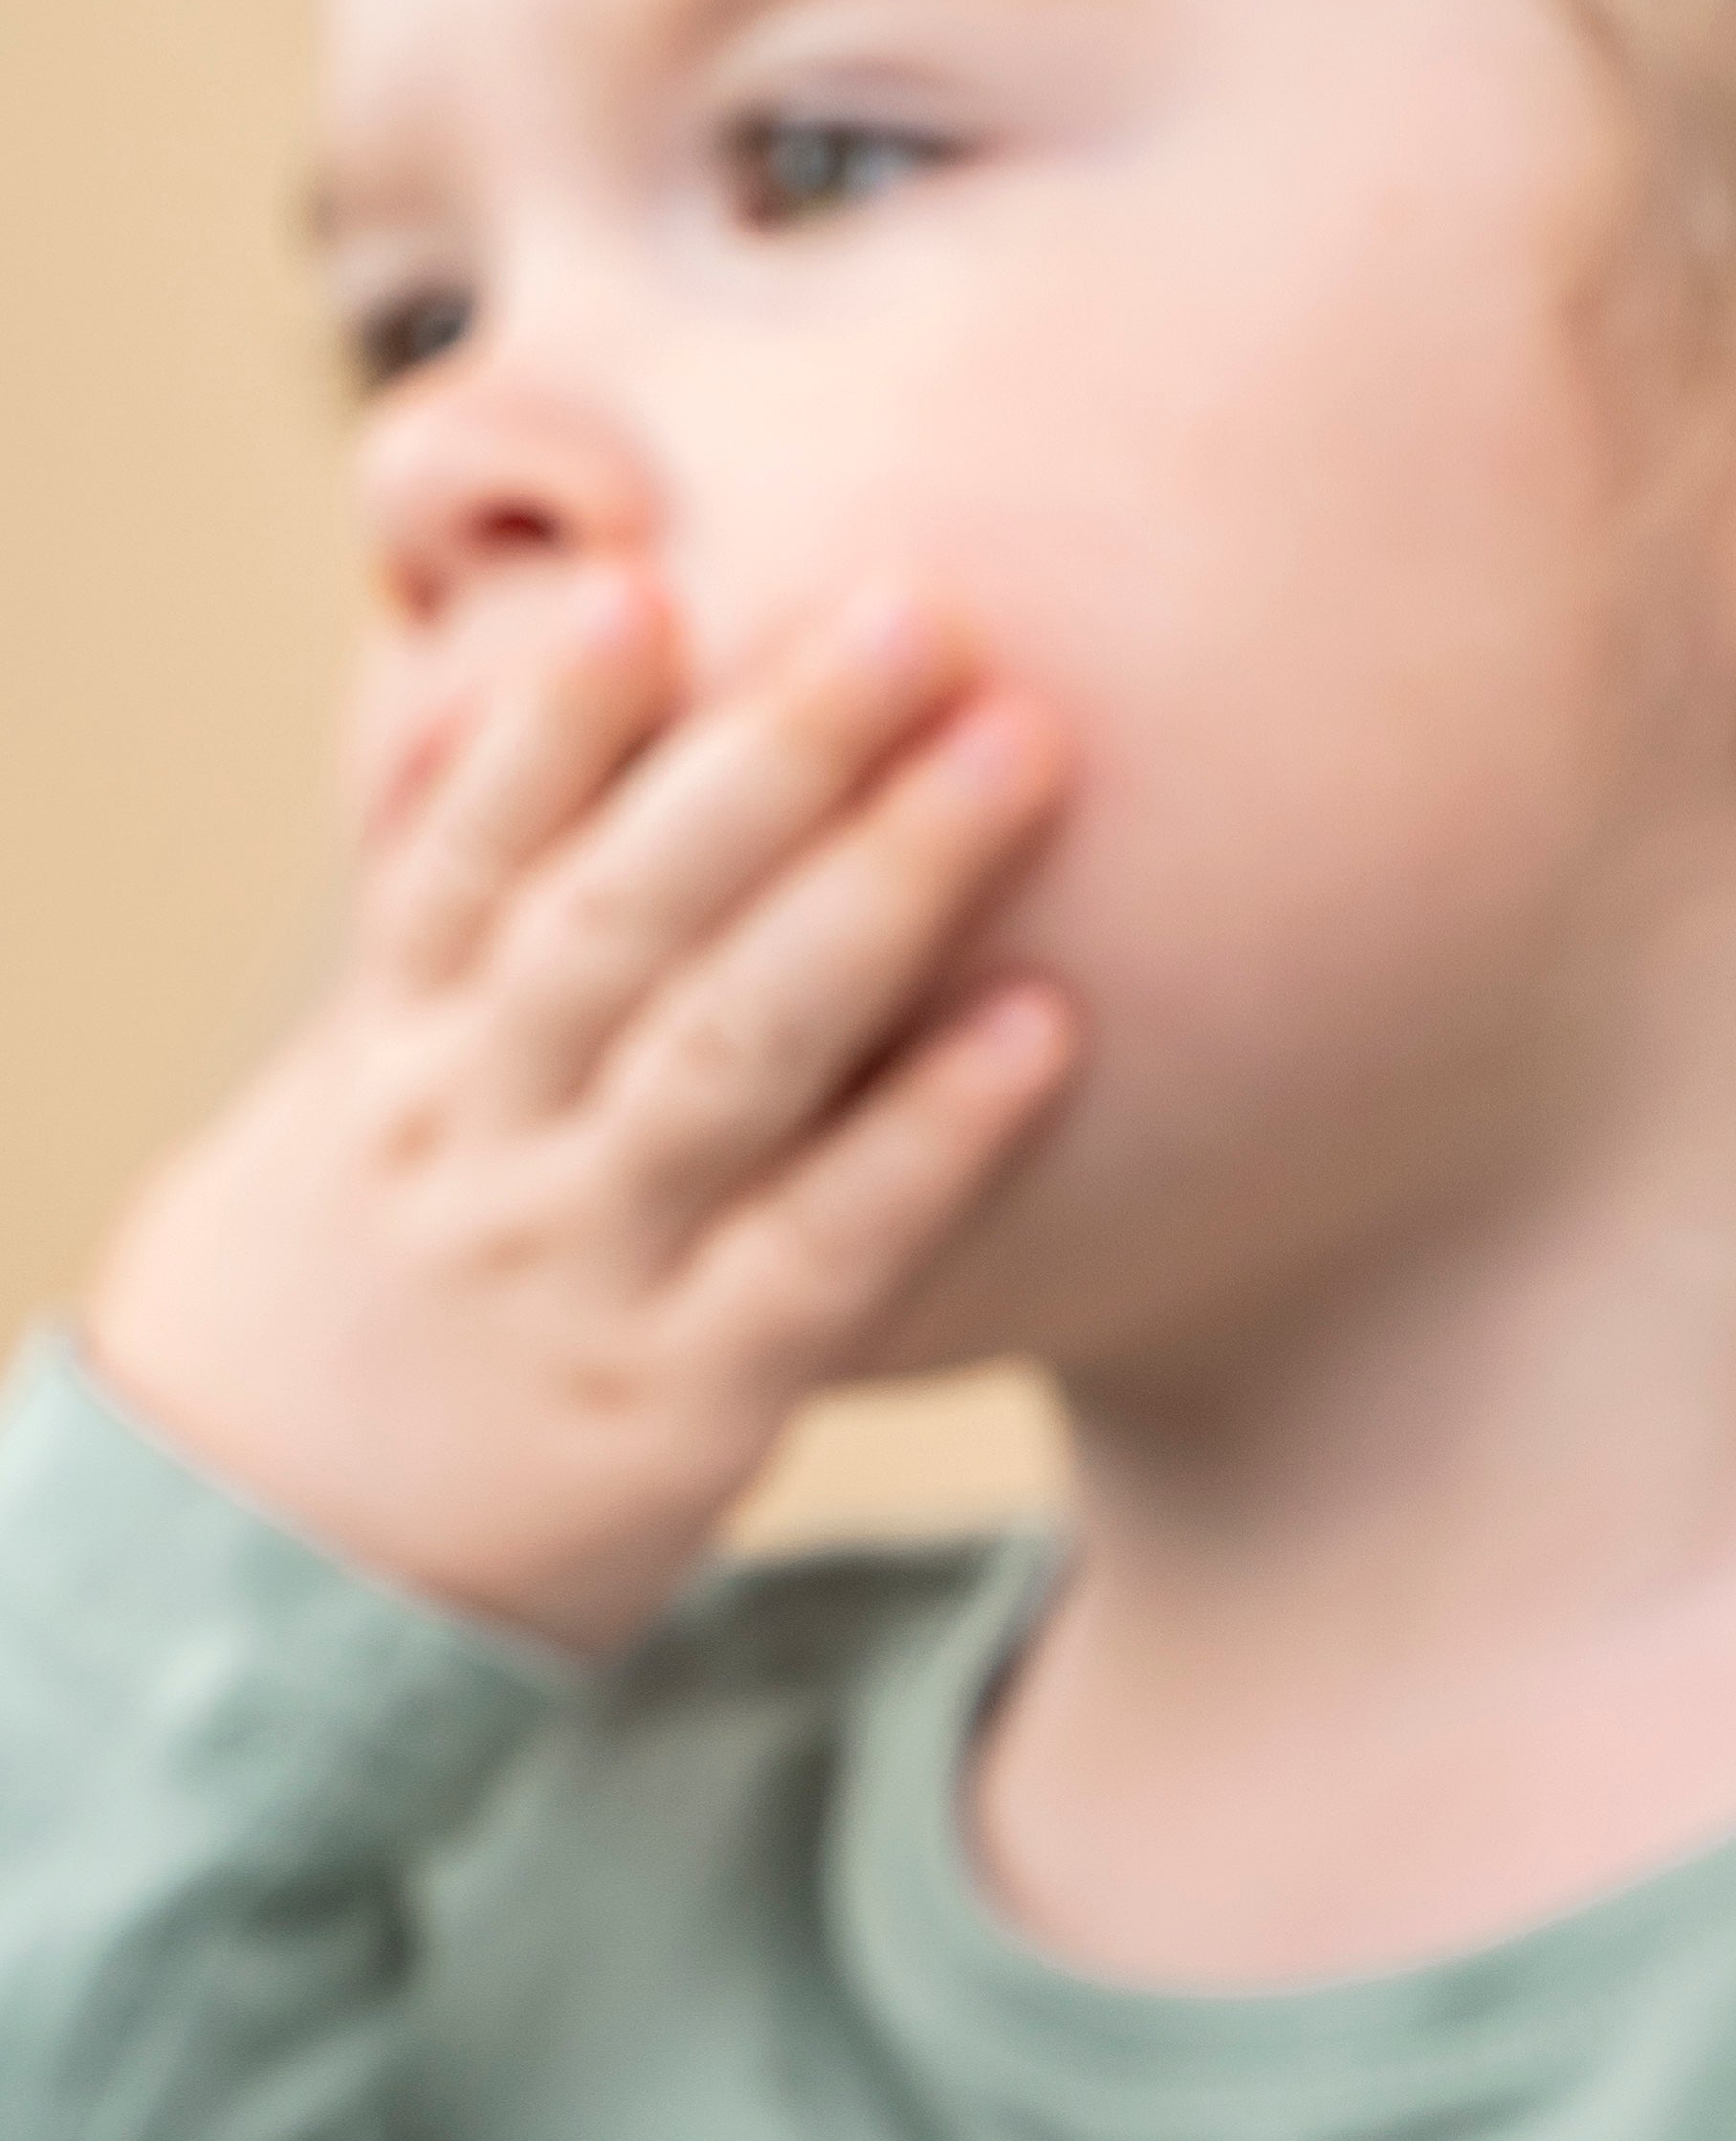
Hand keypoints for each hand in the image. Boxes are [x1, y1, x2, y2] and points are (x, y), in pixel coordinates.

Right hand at [83, 564, 1078, 1654]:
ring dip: (877, 892)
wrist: (286, 1557)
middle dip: (774, 755)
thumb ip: (463, 922)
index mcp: (407, 1047)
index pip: (472, 853)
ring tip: (1013, 753)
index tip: (642, 583)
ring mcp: (587, 1264)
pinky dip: (932, 1134)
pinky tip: (1043, 1029)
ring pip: (724, 1053)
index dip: (553, 721)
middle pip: (624, 918)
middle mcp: (486, 1136)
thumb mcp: (379, 1092)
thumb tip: (522, 701)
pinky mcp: (693, 1397)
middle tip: (921, 609)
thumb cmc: (395, 1272)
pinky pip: (825, 1246)